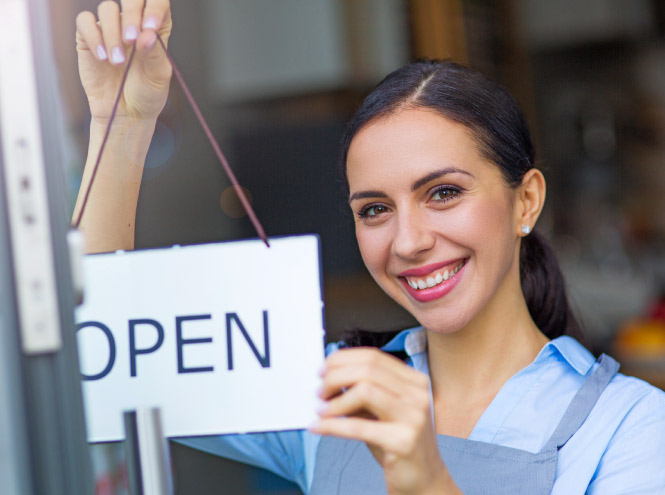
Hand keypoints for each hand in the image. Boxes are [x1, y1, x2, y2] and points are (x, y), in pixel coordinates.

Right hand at [75, 0, 172, 123]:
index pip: (157, 1)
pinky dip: (93, 36)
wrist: (125, 114)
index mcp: (155, 28)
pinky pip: (85, 22)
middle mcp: (133, 23)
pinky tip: (102, 58)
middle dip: (132, 15)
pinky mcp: (88, 38)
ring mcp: (110, 28)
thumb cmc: (146, 94)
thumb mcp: (158, 77)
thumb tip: (146, 34)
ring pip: (107, 8)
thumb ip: (155, 53)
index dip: (154, 7)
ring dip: (112, 33)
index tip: (150, 27)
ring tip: (117, 62)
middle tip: (132, 41)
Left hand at [311, 348, 460, 494]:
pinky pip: (359, 426)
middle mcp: (417, 394)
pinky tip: (319, 426)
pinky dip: (333, 425)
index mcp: (414, 381)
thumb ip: (362, 392)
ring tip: (321, 410)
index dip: (343, 359)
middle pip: (367, 369)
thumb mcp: (381, 411)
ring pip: (364, 390)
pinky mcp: (403, 441)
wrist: (424, 479)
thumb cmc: (398, 442)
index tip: (323, 369)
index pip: (373, 356)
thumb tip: (330, 376)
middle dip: (335, 377)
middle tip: (320, 391)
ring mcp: (414, 417)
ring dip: (335, 400)